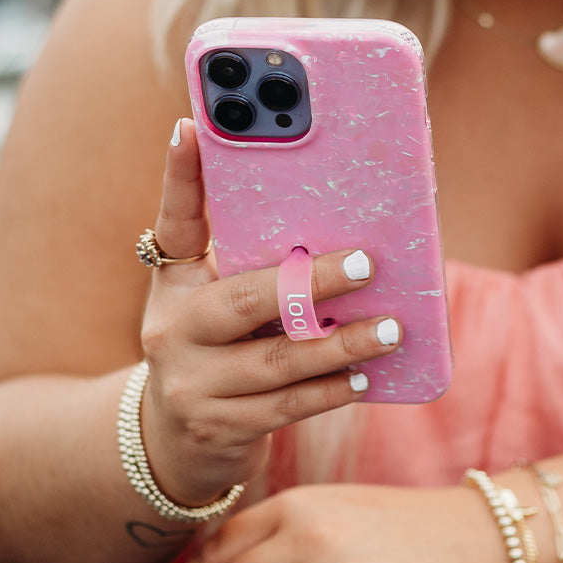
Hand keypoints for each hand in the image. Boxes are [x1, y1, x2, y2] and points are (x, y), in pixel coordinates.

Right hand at [138, 118, 402, 506]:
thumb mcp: (215, 295)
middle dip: (312, 281)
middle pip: (247, 299)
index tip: (190, 126)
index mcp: (174, 280)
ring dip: (341, 344)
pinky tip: (366, 376)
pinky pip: (288, 407)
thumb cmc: (215, 342)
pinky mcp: (220, 427)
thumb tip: (340, 222)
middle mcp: (171, 328)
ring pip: (277, 361)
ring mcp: (192, 383)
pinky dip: (332, 390)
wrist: (177, 435)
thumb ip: (256, 262)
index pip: (176, 220)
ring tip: (390, 328)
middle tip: (366, 262)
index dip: (180, 174)